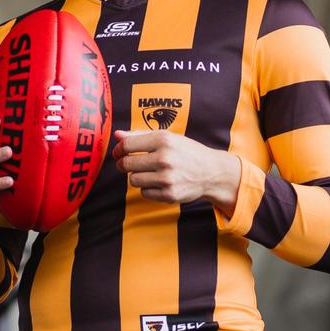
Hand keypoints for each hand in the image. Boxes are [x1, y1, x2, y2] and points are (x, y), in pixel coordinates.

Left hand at [112, 129, 240, 209]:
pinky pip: (144, 193)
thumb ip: (141, 135)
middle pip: (127, 164)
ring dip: (137, 177)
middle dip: (125, 164)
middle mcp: (164, 159)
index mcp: (163, 140)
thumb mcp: (168, 138)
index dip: (118, 150)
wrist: (212, 172)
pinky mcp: (169, 195)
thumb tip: (117, 135)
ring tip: (150, 173)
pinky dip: (148, 188)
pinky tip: (159, 183)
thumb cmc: (187, 152)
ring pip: (133, 180)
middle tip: (131, 164)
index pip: (127, 145)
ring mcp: (167, 178)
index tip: (118, 153)